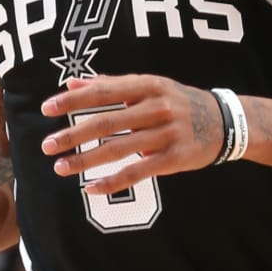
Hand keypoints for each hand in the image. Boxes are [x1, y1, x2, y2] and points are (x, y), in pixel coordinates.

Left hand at [41, 73, 224, 190]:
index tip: (47, 109)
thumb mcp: (150, 86)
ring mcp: (166, 133)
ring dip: (85, 160)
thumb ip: (111, 85)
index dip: (73, 100)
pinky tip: (90, 188)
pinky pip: (137, 172)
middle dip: (73, 134)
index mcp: (147, 85)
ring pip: (118, 149)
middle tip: (46, 145)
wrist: (225, 122)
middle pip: (106, 122)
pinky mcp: (174, 158)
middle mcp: (156, 107)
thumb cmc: (178, 102)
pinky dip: (112, 182)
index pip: (102, 92)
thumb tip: (72, 82)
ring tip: (60, 167)